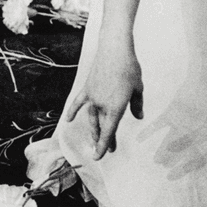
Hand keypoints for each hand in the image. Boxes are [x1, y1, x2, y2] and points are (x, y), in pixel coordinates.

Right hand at [65, 43, 143, 158]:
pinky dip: (73, 111)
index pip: (109, 132)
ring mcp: (93, 97)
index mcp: (116, 107)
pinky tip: (67, 120)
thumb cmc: (129, 68)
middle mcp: (102, 105)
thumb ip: (137, 104)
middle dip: (103, 140)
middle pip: (101, 127)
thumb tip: (139, 117)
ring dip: (93, 130)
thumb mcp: (138, 87)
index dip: (104, 146)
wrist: (114, 49)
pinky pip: (78, 103)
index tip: (98, 157)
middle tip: (107, 151)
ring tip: (95, 140)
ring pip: (91, 118)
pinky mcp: (87, 88)